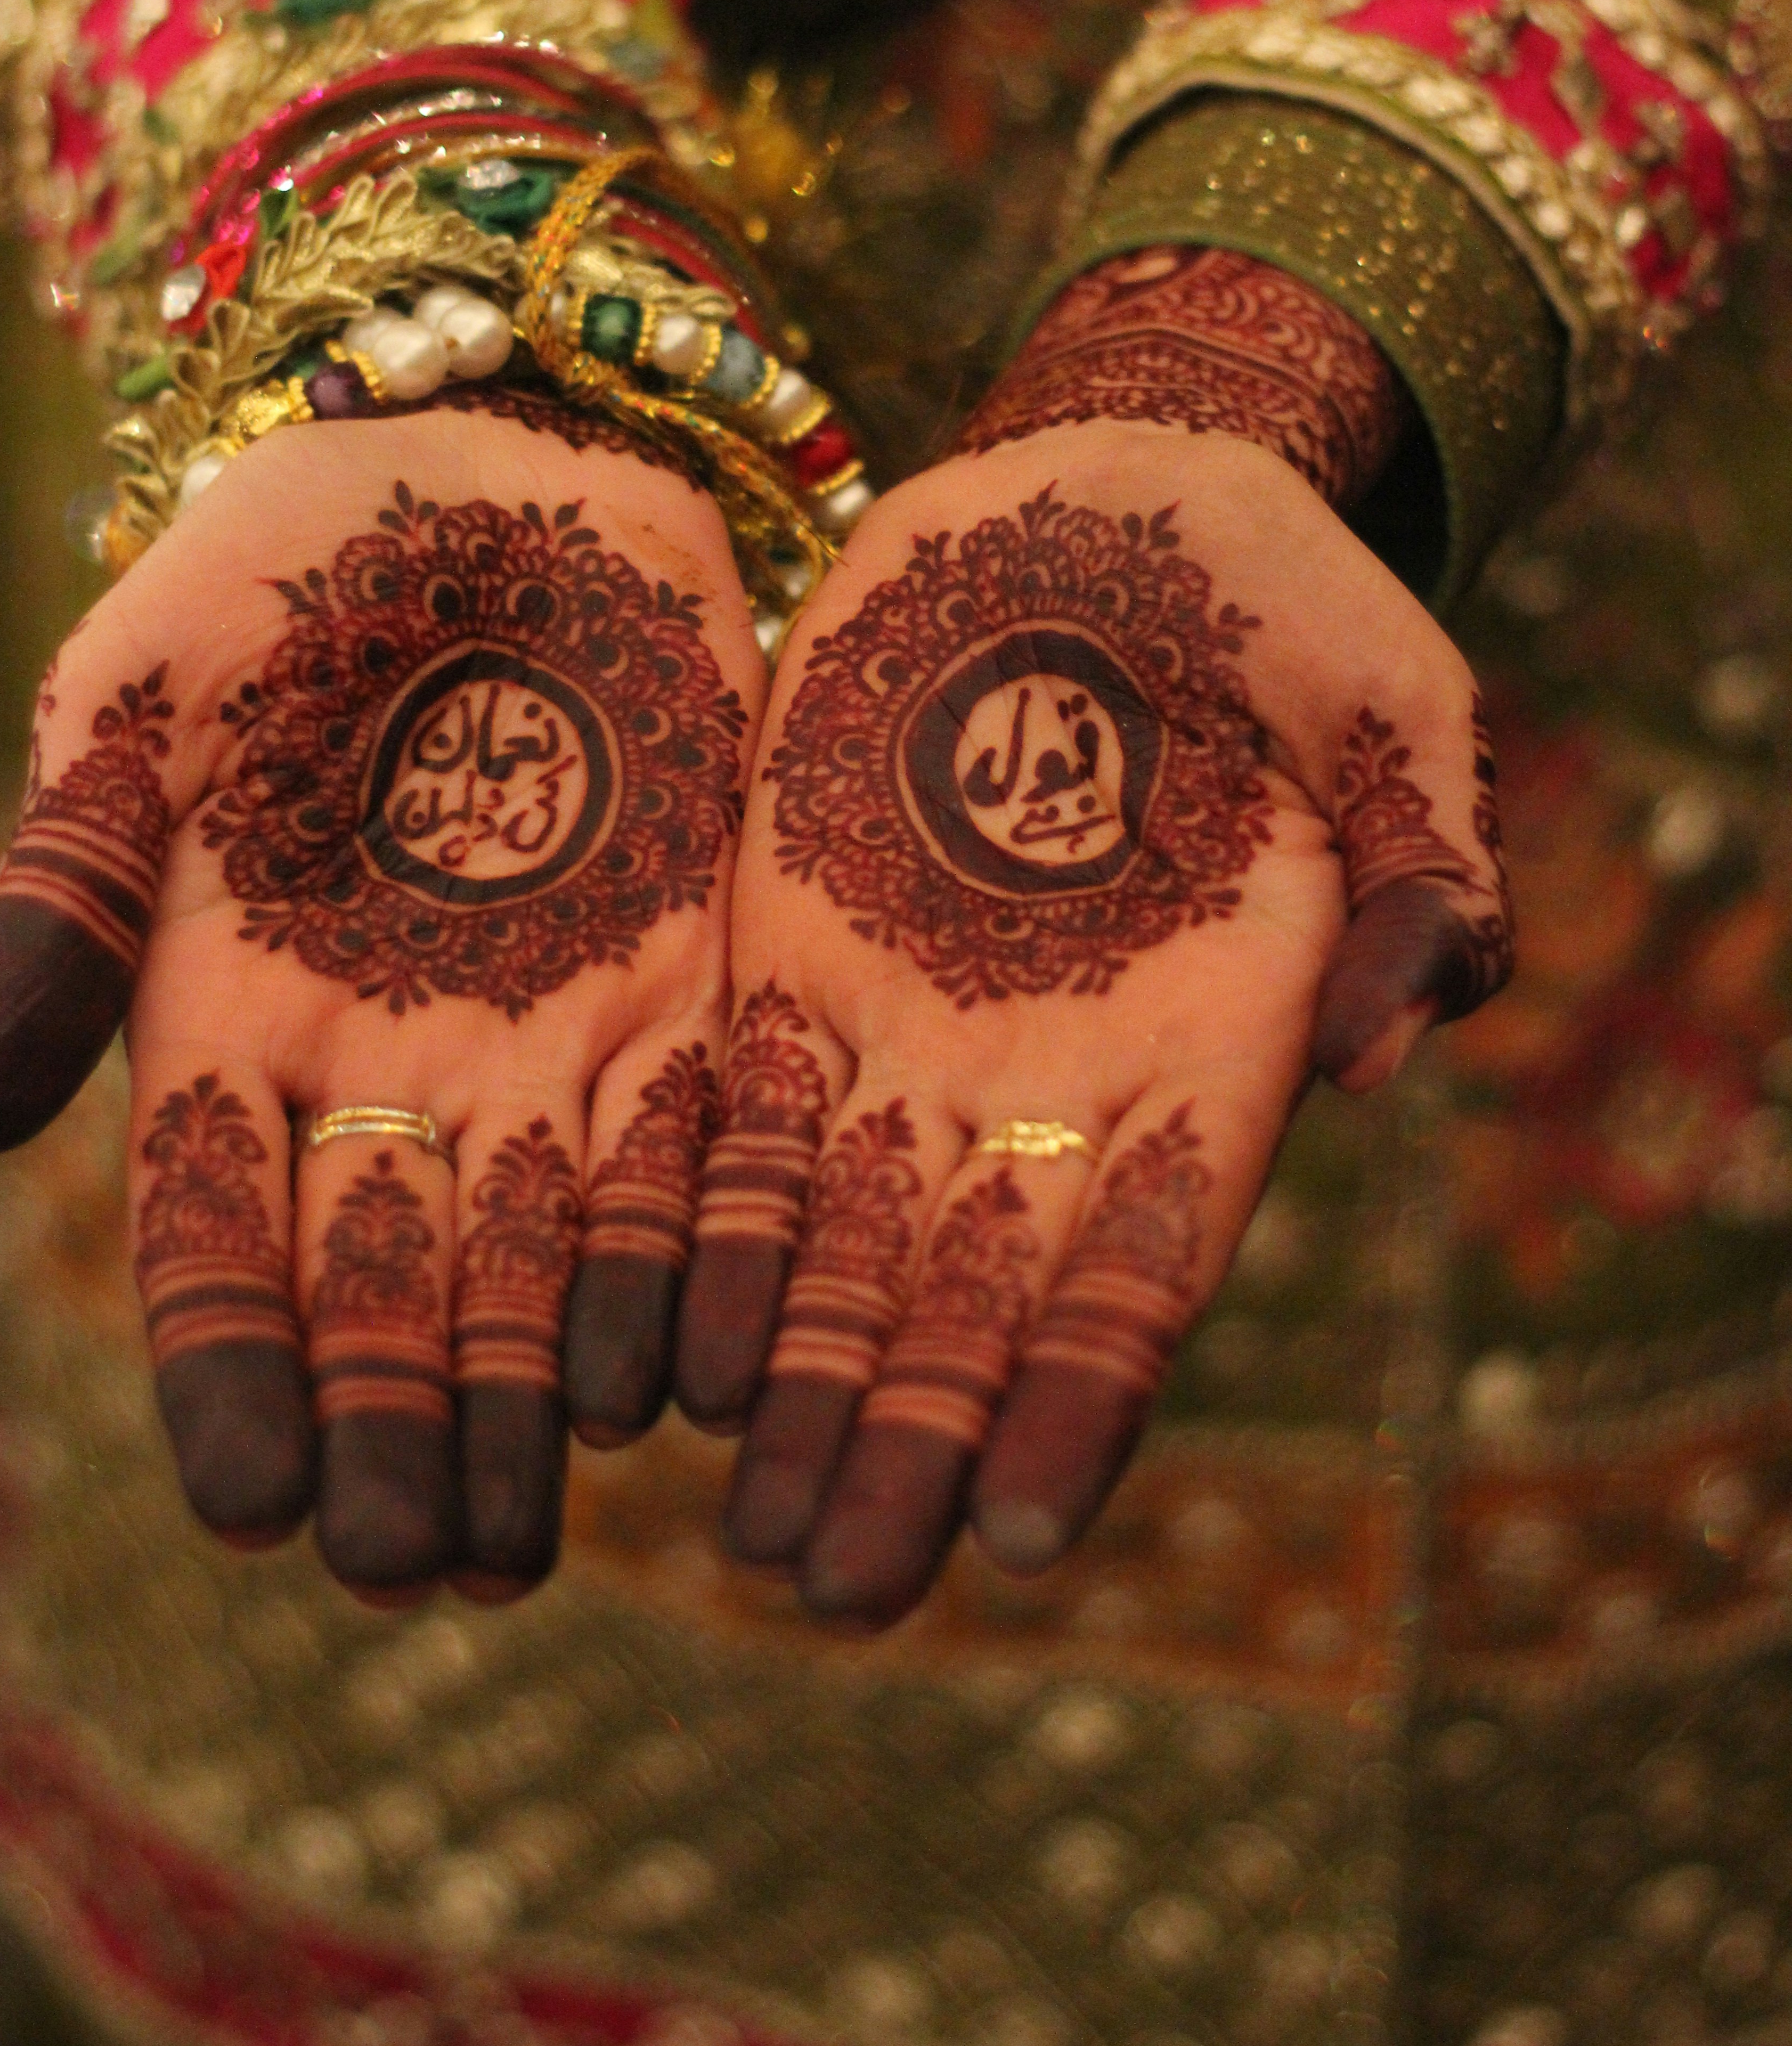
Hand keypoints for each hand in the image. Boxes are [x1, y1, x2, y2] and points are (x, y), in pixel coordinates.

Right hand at [0, 392, 761, 1598]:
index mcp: (235, 1010)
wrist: (492, 462)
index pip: (221, 1233)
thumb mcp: (145, 700)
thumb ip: (67, 891)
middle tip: (415, 1571)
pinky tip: (679, 1372)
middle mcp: (388, 1057)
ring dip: (530, 1401)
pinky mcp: (681, 973)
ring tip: (534, 1531)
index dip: (234, 1368)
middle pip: (387, 1285)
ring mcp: (542, 1025)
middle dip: (398, 1432)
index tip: (257, 1502)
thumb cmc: (285, 570)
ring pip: (533, 1260)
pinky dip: (679, 1260)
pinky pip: (684, 1149)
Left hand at [675, 421, 1507, 1627]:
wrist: (1104, 494)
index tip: (1030, 1525)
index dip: (1088, 1386)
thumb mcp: (1396, 703)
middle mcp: (1056, 1069)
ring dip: (800, 1383)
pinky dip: (704, 1233)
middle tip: (840, 1585)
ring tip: (743, 1528)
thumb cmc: (1277, 597)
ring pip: (849, 1244)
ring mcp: (919, 1018)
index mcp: (1211, 1039)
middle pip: (979, 1293)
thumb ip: (1422, 867)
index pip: (1147, 1254)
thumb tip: (1389, 1050)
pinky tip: (657, 1347)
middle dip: (914, 1439)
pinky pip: (743, 1118)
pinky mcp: (795, 948)